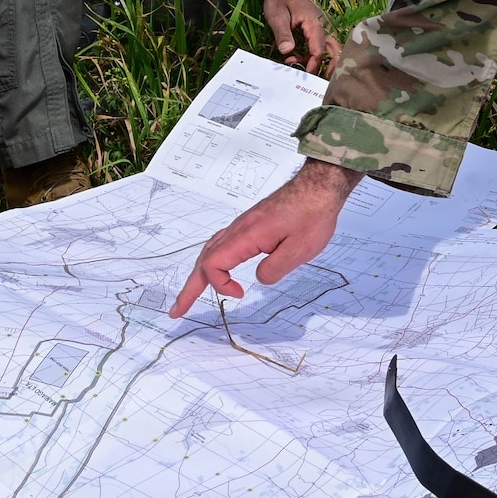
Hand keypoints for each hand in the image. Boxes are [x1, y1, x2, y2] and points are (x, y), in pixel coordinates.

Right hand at [171, 158, 363, 316]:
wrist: (319, 186)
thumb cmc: (312, 214)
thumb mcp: (299, 250)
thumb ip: (274, 269)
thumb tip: (258, 279)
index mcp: (246, 235)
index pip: (214, 264)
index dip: (220, 285)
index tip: (241, 295)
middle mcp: (238, 229)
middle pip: (204, 259)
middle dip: (189, 287)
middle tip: (177, 311)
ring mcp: (242, 225)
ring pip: (211, 251)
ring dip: (198, 274)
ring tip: (189, 294)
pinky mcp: (250, 225)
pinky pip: (222, 244)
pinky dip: (213, 261)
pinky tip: (218, 269)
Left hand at [264, 0, 341, 75]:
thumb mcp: (276, 16)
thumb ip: (283, 34)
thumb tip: (287, 51)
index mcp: (314, 23)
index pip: (319, 49)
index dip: (314, 64)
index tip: (304, 73)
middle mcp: (322, 26)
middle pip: (333, 51)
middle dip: (326, 67)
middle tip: (312, 78)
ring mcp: (321, 27)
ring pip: (329, 49)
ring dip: (319, 61)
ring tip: (301, 67)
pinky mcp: (317, 29)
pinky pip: (322, 45)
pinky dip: (314, 55)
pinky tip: (298, 58)